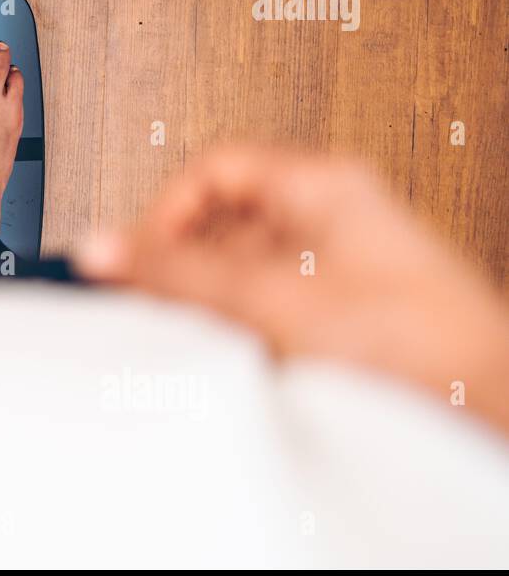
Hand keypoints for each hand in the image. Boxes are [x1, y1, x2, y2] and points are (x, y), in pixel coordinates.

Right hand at [78, 147, 508, 432]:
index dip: (166, 209)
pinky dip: (247, 330)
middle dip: (185, 264)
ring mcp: (339, 266)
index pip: (213, 169)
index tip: (137, 257)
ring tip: (211, 335)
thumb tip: (104, 250)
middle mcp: (331, 216)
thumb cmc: (417, 339)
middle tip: (157, 301)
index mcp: (321, 182)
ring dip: (217, 302)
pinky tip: (248, 357)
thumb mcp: (271, 295)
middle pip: (224, 221)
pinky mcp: (344, 315)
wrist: (484, 406)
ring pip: (245, 270)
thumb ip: (179, 272)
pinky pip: (271, 308)